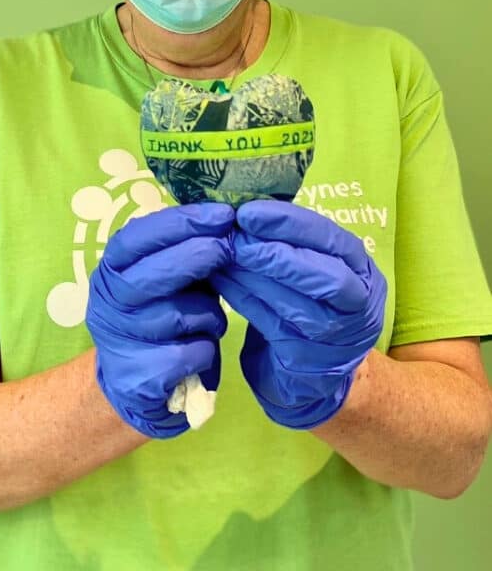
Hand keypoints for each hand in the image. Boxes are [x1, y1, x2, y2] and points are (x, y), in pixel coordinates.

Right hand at [85, 202, 234, 437]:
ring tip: (208, 320)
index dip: (181, 222)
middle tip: (230, 248)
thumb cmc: (158, 319)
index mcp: (110, 271)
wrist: (135, 387)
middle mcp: (106, 303)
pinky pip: (192, 352)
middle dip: (200, 256)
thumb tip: (224, 220)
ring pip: (181, 314)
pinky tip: (199, 351)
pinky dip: (206, 349)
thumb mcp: (165, 280)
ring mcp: (119, 341)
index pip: (137, 237)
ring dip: (208, 314)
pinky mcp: (139, 377)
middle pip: (157, 273)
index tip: (222, 214)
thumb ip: (183, 253)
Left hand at [210, 200, 386, 429]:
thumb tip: (242, 208)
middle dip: (277, 254)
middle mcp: (359, 305)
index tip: (249, 212)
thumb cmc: (307, 305)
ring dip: (254, 276)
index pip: (332, 240)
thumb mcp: (311, 269)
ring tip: (222, 254)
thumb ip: (290, 243)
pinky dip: (244, 299)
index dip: (291, 223)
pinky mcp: (309, 364)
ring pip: (296, 304)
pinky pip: (272, 325)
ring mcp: (338, 339)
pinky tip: (221, 280)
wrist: (313, 376)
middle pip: (326, 277)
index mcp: (363, 271)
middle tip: (236, 238)